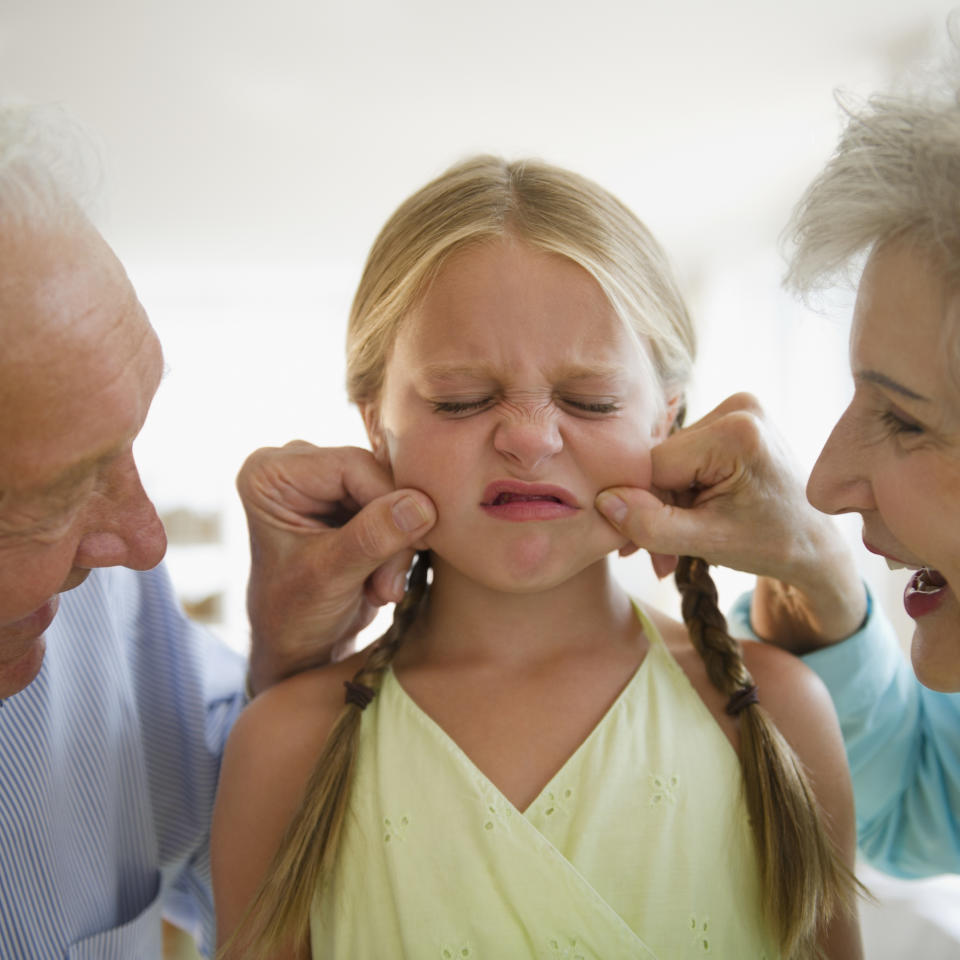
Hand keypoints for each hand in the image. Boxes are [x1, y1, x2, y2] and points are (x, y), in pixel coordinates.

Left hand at [236, 442, 435, 691]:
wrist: (299, 647)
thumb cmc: (294, 616)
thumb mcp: (330, 576)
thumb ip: (372, 538)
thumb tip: (422, 505)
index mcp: (270, 473)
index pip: (352, 465)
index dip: (389, 501)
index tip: (410, 549)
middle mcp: (294, 464)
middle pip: (374, 475)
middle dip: (392, 530)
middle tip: (389, 583)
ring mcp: (323, 480)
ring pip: (390, 492)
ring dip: (398, 543)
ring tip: (383, 587)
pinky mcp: (348, 498)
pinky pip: (394, 505)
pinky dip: (398, 543)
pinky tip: (384, 578)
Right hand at [595, 394, 866, 650]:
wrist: (815, 542)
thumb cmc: (772, 545)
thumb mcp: (708, 542)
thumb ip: (652, 525)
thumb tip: (605, 502)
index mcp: (735, 432)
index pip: (654, 466)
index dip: (643, 506)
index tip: (644, 549)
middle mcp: (738, 407)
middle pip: (661, 461)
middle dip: (656, 508)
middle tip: (660, 557)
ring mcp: (738, 408)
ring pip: (668, 460)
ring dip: (666, 502)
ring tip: (679, 541)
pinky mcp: (734, 417)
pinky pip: (685, 454)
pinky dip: (681, 488)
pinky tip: (691, 515)